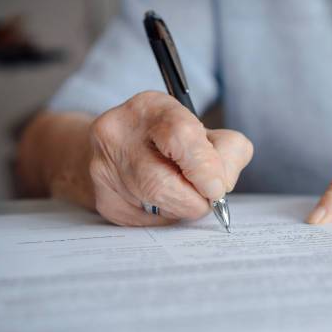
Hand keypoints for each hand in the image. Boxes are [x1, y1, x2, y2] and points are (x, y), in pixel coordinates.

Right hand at [89, 91, 252, 225]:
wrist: (120, 149)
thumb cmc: (171, 140)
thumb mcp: (204, 131)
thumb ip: (227, 152)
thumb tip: (221, 187)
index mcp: (151, 108)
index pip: (181, 136)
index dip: (206, 168)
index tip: (217, 187)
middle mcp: (119, 135)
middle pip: (162, 184)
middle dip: (195, 199)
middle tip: (207, 197)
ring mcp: (104, 170)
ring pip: (157, 208)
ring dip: (182, 209)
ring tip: (181, 191)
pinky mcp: (105, 200)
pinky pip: (148, 223)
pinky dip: (165, 217)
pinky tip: (161, 200)